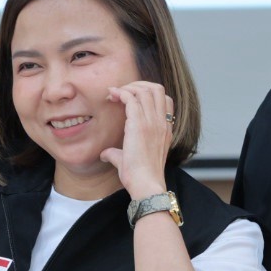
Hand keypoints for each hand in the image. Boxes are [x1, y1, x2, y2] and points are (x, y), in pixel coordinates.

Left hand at [100, 81, 172, 198]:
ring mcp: (153, 123)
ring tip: (114, 93)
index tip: (129, 99)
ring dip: (128, 87)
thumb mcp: (129, 161)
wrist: (145, 185)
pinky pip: (132, 98)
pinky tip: (111, 96)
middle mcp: (161, 123)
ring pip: (145, 89)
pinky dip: (121, 92)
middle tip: (121, 92)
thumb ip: (117, 154)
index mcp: (165, 129)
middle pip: (156, 88)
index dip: (147, 93)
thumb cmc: (139, 178)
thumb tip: (105, 154)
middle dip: (137, 84)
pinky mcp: (140, 125)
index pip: (164, 99)